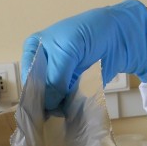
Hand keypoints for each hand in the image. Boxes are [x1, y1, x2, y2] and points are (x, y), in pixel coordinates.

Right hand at [21, 0, 146, 112]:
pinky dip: (68, 109)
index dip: (32, 92)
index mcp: (34, 50)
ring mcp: (57, 80)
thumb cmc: (90, 34)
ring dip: (57, 108)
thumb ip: (56, 77)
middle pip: (38, 91)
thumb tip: (47, 104)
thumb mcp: (67, 49)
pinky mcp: (71, 90)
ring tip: (64, 112)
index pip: (27, 76)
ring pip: (50, 101)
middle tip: (54, 112)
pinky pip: (65, 104)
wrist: (118, 37)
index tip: (39, 108)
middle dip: (45, 103)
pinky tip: (70, 112)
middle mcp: (42, 66)